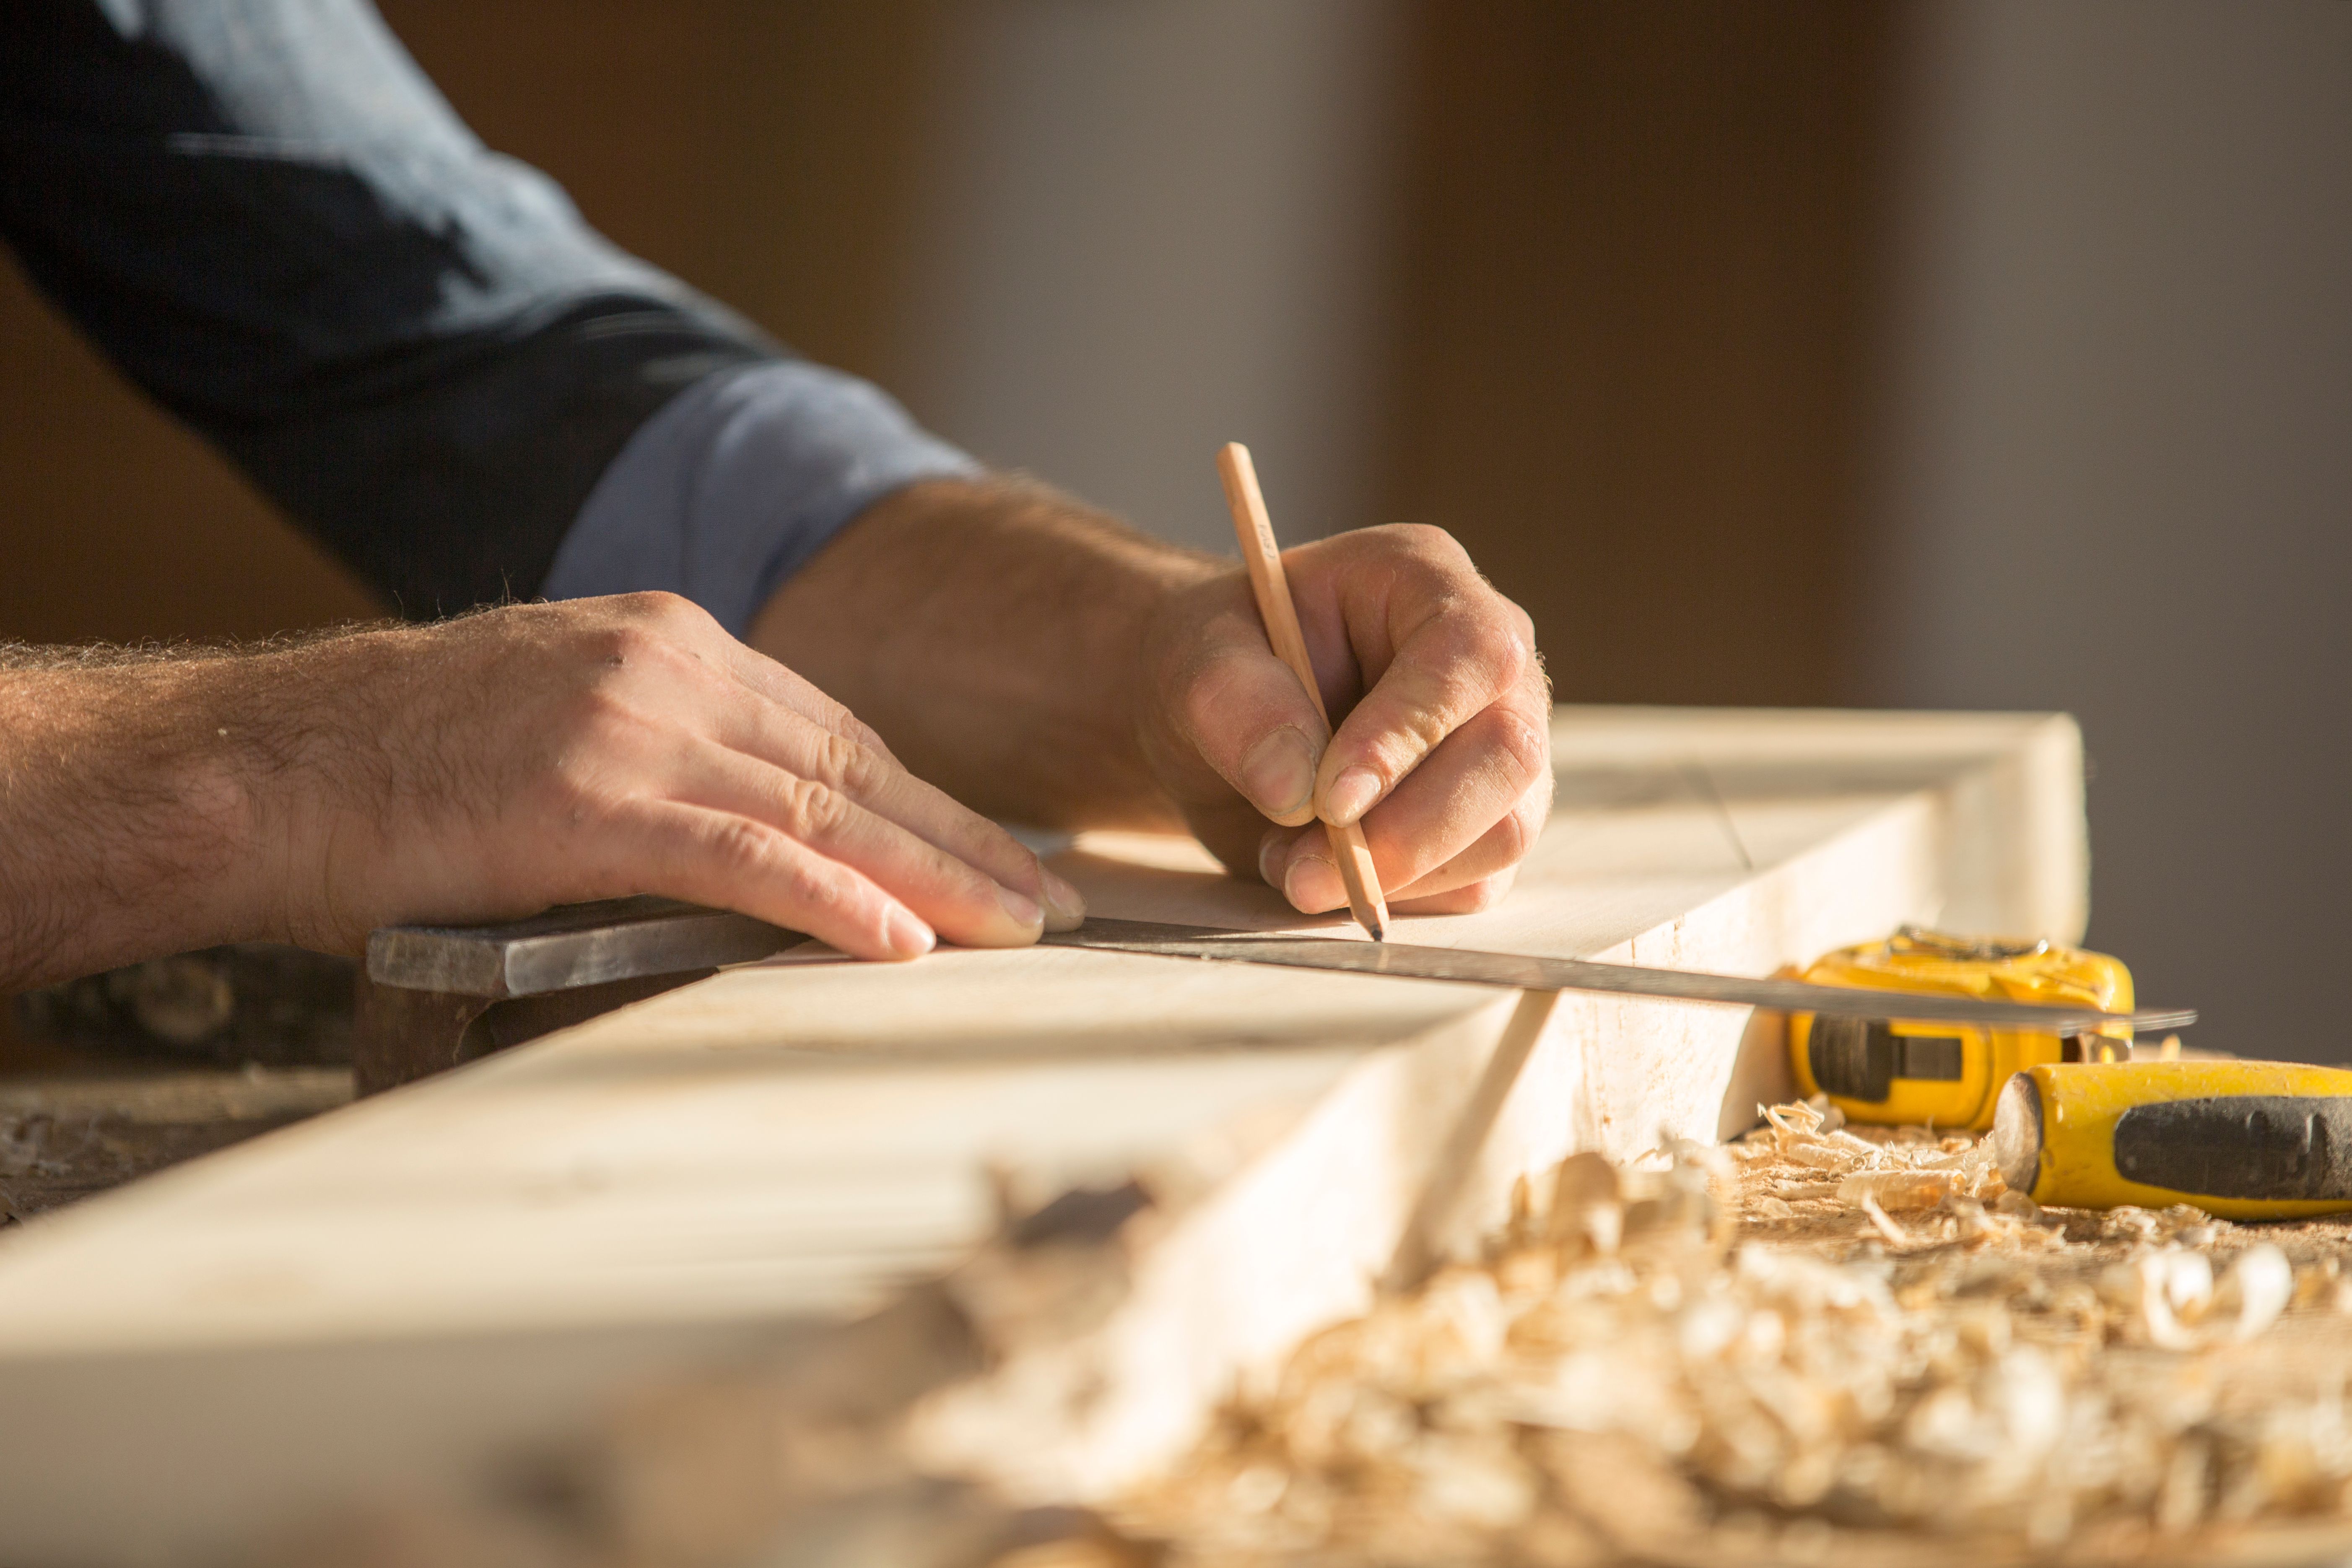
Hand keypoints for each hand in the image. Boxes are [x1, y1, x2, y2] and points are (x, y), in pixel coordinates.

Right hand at [259, 595, 1082, 958]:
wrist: (265, 764)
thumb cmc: (399, 763)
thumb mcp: (557, 721)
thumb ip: (662, 751)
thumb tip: (752, 824)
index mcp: (668, 643)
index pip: (833, 731)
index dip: (926, 799)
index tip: (996, 852)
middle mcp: (668, 667)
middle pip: (856, 764)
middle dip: (964, 838)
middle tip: (1052, 899)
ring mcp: (630, 727)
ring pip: (824, 807)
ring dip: (935, 875)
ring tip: (1018, 930)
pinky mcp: (588, 801)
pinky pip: (744, 855)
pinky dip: (834, 900)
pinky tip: (903, 941)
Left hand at [1135, 525, 1551, 915]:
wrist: (1219, 723)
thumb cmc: (1217, 664)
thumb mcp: (1194, 657)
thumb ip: (1236, 704)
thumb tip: (1296, 792)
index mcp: (1427, 583)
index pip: (1470, 652)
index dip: (1410, 732)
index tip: (1331, 800)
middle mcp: (1487, 665)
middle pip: (1508, 753)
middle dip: (1409, 830)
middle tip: (1304, 872)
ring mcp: (1498, 748)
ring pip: (1504, 830)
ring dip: (1394, 874)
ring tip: (1289, 865)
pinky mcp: (1485, 823)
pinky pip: (1475, 882)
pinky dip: (1396, 897)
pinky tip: (1320, 872)